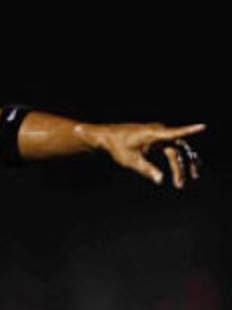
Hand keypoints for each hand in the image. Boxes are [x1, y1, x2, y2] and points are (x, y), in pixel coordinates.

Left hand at [82, 122, 203, 187]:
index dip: (189, 130)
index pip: (175, 133)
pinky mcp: (157, 140)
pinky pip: (171, 150)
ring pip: (176, 151)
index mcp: (154, 134)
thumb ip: (146, 169)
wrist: (106, 138)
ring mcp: (159, 136)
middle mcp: (159, 132)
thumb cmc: (117, 146)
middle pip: (178, 149)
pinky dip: (175, 161)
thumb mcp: (130, 160)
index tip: (202, 126)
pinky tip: (181, 171)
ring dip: (181, 165)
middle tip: (184, 182)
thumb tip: (160, 180)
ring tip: (185, 180)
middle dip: (183, 166)